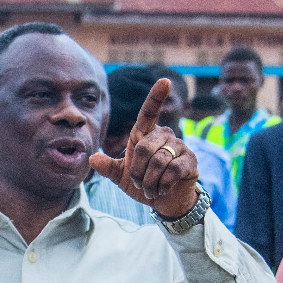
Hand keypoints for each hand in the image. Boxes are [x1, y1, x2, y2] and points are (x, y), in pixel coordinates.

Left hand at [88, 78, 199, 219]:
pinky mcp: (190, 161)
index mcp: (146, 134)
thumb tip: (92, 158)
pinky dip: (162, 185)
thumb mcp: (121, 176)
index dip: (156, 96)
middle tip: (139, 183)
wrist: (165, 201)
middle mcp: (164, 135)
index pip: (149, 112)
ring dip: (149, 182)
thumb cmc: (143, 183)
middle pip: (143, 148)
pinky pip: (172, 171)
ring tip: (151, 189)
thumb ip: (107, 167)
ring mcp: (179, 147)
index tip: (164, 81)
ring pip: (158, 162)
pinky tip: (162, 190)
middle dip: (137, 172)